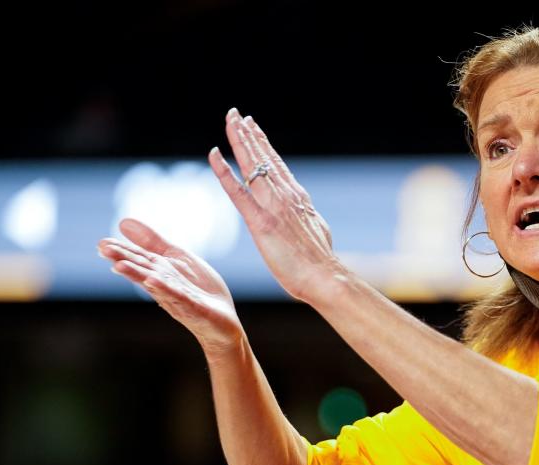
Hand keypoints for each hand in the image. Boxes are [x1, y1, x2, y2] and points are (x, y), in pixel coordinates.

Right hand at [97, 218, 244, 355]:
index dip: (121, 251)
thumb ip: (153, 242)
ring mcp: (178, 298)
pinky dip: (165, 289)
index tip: (101, 243)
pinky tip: (152, 281)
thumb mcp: (177, 259)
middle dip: (123, 260)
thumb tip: (123, 222)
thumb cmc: (198, 290)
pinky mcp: (194, 308)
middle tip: (103, 249)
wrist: (223, 322)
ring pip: (155, 284)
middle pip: (142, 270)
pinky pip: (179, 297)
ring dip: (137, 275)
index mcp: (161, 271)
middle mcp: (165, 285)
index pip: (139, 259)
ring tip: (118, 266)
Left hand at [208, 108, 337, 303]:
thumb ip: (307, 217)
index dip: (263, 144)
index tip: (253, 127)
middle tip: (236, 114)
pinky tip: (214, 154)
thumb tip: (306, 214)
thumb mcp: (317, 230)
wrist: (324, 276)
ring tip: (230, 120)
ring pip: (252, 165)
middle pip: (264, 157)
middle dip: (249, 133)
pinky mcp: (259, 222)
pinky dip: (223, 171)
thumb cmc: (321, 262)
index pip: (277, 164)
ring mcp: (272, 206)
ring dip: (239, 140)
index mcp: (299, 197)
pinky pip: (237, 191)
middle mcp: (285, 195)